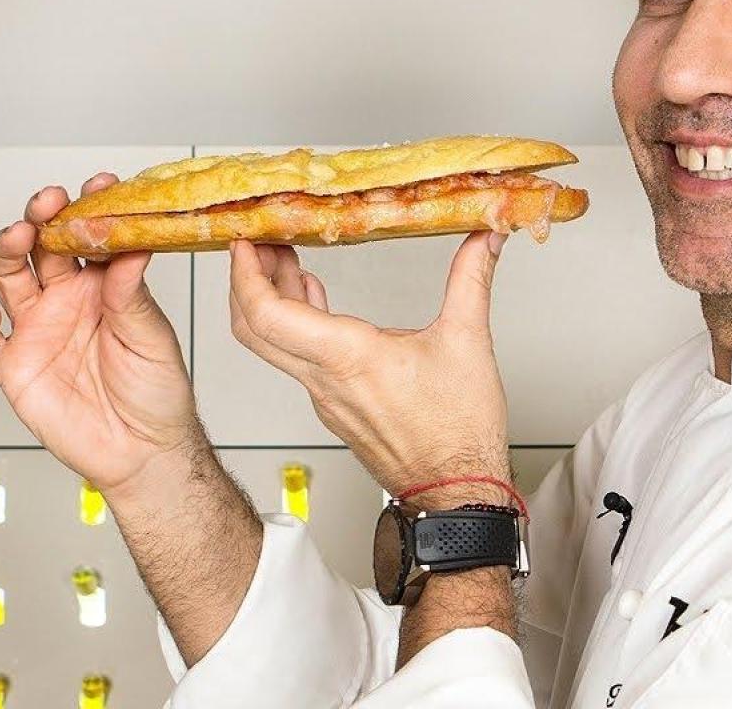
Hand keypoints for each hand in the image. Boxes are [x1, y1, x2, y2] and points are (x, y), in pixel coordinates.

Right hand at [0, 174, 197, 494]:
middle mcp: (65, 299)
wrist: (142, 451)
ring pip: (8, 278)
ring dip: (6, 252)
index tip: (101, 186)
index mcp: (103, 285)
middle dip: (42, 217)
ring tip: (16, 236)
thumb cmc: (157, 392)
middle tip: (48, 202)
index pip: (91, 235)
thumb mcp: (152, 337)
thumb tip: (132, 245)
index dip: (91, 209)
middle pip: (41, 246)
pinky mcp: (14, 366)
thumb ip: (132, 294)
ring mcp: (36, 329)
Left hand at [227, 231, 512, 495]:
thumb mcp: (468, 342)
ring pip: (274, 345)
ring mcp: (326, 399)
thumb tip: (485, 237)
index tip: (245, 243)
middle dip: (247, 280)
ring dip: (270, 301)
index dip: (246, 274)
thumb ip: (472, 280)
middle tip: (257, 243)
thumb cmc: (458, 433)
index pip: (267, 315)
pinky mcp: (336, 409)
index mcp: (348, 358)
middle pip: (254, 329)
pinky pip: (298, 361)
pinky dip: (294, 324)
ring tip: (283, 261)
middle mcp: (325, 381)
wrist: (456, 493)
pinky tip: (312, 301)